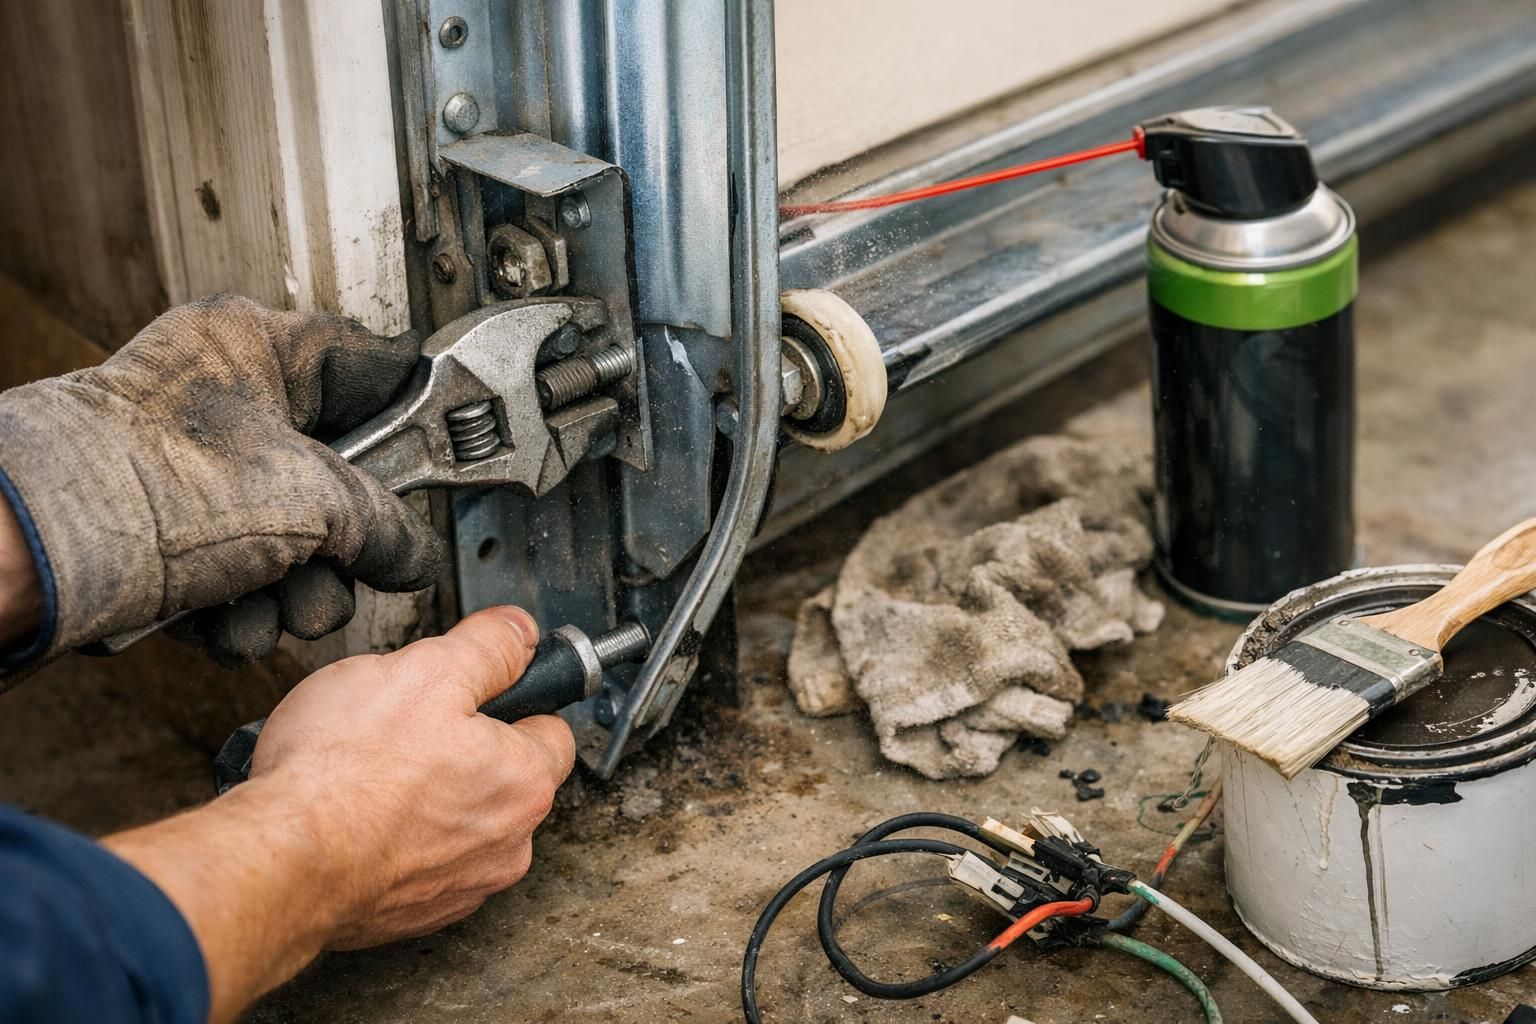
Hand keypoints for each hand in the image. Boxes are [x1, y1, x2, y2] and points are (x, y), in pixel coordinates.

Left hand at [0, 294, 443, 666]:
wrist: (33, 561)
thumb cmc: (146, 487)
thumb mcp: (310, 501)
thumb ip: (385, 527)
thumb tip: (413, 553)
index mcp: (259, 349)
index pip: (373, 368)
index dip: (413, 420)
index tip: (441, 463)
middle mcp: (225, 401)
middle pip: (336, 475)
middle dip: (342, 547)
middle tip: (342, 567)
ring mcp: (194, 469)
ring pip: (290, 537)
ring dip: (294, 591)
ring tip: (276, 606)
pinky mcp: (168, 532)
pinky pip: (240, 572)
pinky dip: (243, 608)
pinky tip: (229, 620)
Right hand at [254, 604, 575, 946]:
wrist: (279, 863)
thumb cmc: (344, 774)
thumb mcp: (425, 670)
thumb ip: (486, 647)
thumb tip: (518, 631)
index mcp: (524, 783)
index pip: (551, 728)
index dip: (512, 698)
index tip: (476, 690)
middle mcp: (507, 845)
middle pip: (504, 776)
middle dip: (463, 748)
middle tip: (408, 726)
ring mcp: (461, 886)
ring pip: (459, 820)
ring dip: (426, 795)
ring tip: (370, 772)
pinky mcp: (413, 914)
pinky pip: (417, 860)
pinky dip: (394, 838)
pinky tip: (355, 815)